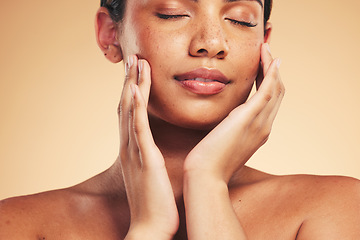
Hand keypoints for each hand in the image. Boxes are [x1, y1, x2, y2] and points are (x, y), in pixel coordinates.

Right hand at [119, 55, 178, 239]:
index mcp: (133, 148)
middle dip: (129, 80)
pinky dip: (135, 109)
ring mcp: (134, 151)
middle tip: (133, 57)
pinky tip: (134, 91)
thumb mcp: (151, 173)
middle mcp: (129, 146)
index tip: (136, 71)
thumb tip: (156, 147)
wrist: (150, 227)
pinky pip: (138, 130)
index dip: (131, 90)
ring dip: (132, 86)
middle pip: (126, 106)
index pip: (130, 113)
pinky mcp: (145, 159)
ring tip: (135, 62)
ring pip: (130, 112)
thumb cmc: (154, 201)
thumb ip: (151, 156)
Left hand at [184, 43, 283, 182]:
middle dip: (274, 70)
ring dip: (272, 66)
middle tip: (267, 52)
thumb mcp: (222, 141)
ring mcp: (260, 123)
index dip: (269, 82)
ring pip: (276, 89)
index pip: (269, 102)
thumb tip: (226, 119)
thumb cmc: (209, 161)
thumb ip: (229, 128)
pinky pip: (267, 91)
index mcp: (258, 132)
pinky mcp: (250, 118)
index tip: (264, 66)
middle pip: (278, 93)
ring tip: (266, 49)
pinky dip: (270, 73)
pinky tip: (269, 59)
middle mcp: (264, 127)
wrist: (205, 176)